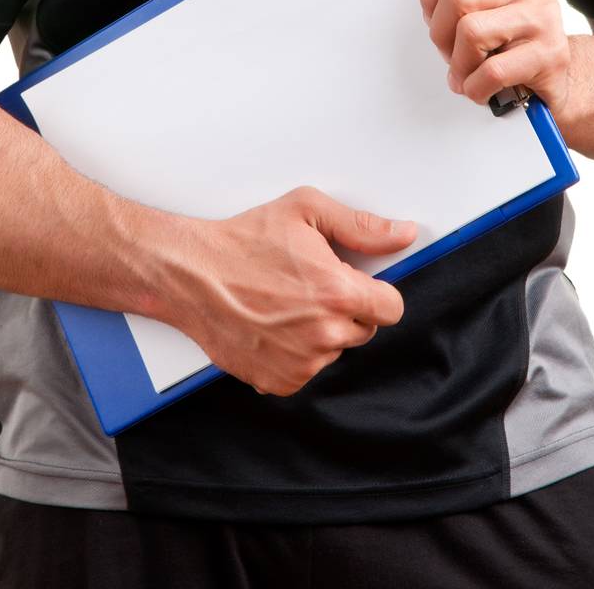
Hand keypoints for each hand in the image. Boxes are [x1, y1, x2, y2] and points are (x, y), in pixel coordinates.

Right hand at [160, 186, 416, 396]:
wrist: (192, 275)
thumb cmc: (243, 241)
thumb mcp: (305, 211)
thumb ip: (361, 226)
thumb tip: (401, 234)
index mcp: (338, 294)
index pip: (392, 308)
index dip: (377, 291)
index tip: (358, 283)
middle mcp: (324, 334)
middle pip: (364, 330)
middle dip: (346, 308)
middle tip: (310, 284)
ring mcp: (302, 363)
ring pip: (334, 349)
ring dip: (320, 331)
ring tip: (285, 302)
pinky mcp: (279, 381)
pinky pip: (306, 369)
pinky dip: (295, 352)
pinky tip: (273, 324)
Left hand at [418, 0, 570, 112]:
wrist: (558, 73)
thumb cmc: (514, 36)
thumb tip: (427, 4)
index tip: (435, 19)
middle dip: (441, 33)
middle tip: (448, 52)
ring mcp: (544, 15)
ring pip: (471, 32)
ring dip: (458, 63)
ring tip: (464, 73)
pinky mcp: (550, 54)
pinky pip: (492, 71)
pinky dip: (475, 87)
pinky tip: (480, 89)